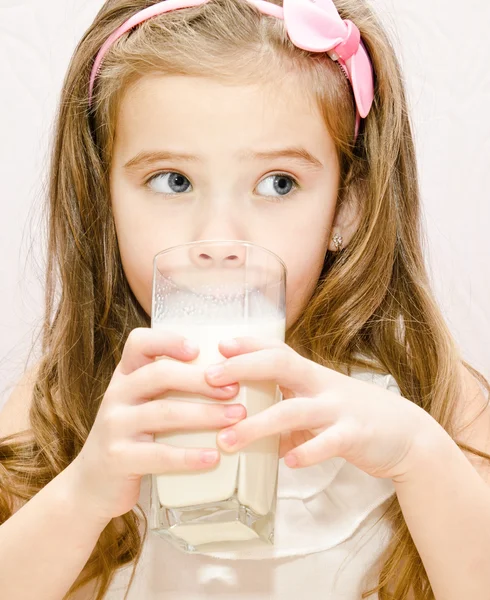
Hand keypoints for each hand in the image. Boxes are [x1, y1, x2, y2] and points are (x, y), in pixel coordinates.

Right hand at [69, 328, 244, 522]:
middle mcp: (117, 395)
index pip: (139, 343)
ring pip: (164, 413)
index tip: (199, 350)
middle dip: (202, 380)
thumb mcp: (140, 405)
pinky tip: (213, 457)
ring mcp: (114, 426)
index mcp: (125, 376)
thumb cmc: (131, 438)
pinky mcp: (118, 458)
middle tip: (234, 388)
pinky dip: (189, 457)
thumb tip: (227, 377)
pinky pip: (159, 455)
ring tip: (236, 418)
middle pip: (159, 375)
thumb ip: (167, 389)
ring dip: (205, 414)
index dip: (168, 341)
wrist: (91, 486)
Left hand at [205, 338, 439, 481]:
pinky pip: (329, 442)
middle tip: (209, 378)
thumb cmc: (352, 417)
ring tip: (227, 440)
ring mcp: (339, 408)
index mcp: (311, 375)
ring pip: (294, 410)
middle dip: (243, 367)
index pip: (276, 349)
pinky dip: (307, 452)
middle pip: (280, 364)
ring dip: (258, 424)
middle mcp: (322, 384)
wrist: (406, 434)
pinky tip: (287, 462)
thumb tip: (248, 427)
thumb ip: (286, 412)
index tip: (219, 345)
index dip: (248, 344)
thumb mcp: (319, 405)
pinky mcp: (355, 434)